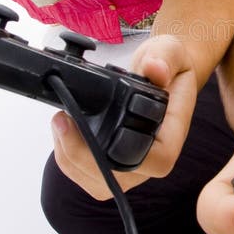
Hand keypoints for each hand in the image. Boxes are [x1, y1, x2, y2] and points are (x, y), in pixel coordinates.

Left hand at [51, 35, 197, 198]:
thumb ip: (164, 57)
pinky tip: (63, 132)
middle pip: (117, 179)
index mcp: (172, 132)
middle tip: (61, 119)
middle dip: (80, 155)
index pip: (157, 161)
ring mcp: (134, 166)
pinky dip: (68, 158)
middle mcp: (154, 157)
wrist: (160, 73)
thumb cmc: (167, 64)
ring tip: (60, 122)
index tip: (90, 127)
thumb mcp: (170, 49)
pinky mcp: (114, 165)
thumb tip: (155, 70)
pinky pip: (88, 177)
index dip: (123, 156)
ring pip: (98, 183)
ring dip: (70, 158)